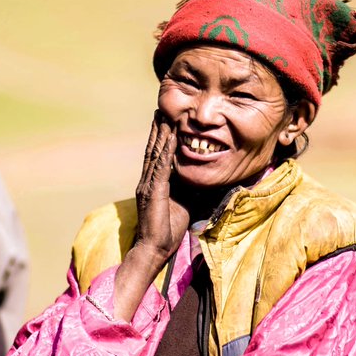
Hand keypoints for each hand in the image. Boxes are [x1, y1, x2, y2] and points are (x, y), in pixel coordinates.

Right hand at [110, 112, 188, 321]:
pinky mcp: (154, 192)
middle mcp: (148, 180)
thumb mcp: (184, 202)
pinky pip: (161, 167)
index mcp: (154, 182)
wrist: (154, 248)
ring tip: (164, 115)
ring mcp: (148, 185)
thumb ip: (190, 188)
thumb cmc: (169, 229)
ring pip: (155, 153)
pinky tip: (172, 137)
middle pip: (153, 148)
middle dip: (157, 128)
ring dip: (160, 133)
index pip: (157, 154)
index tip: (165, 117)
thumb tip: (207, 176)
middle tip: (161, 107)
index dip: (160, 135)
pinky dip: (166, 150)